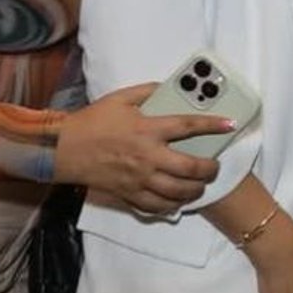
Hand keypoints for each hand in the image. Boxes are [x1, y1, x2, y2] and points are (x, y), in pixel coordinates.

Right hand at [51, 84, 228, 211]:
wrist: (63, 149)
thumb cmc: (91, 122)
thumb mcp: (119, 99)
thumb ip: (147, 91)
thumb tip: (168, 87)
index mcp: (147, 129)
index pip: (188, 127)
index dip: (213, 125)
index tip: (229, 125)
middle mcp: (147, 156)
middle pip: (190, 168)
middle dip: (209, 169)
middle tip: (214, 166)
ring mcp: (139, 179)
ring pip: (178, 192)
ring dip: (195, 190)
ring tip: (200, 185)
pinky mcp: (130, 194)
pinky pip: (158, 206)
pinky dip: (172, 205)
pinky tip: (178, 200)